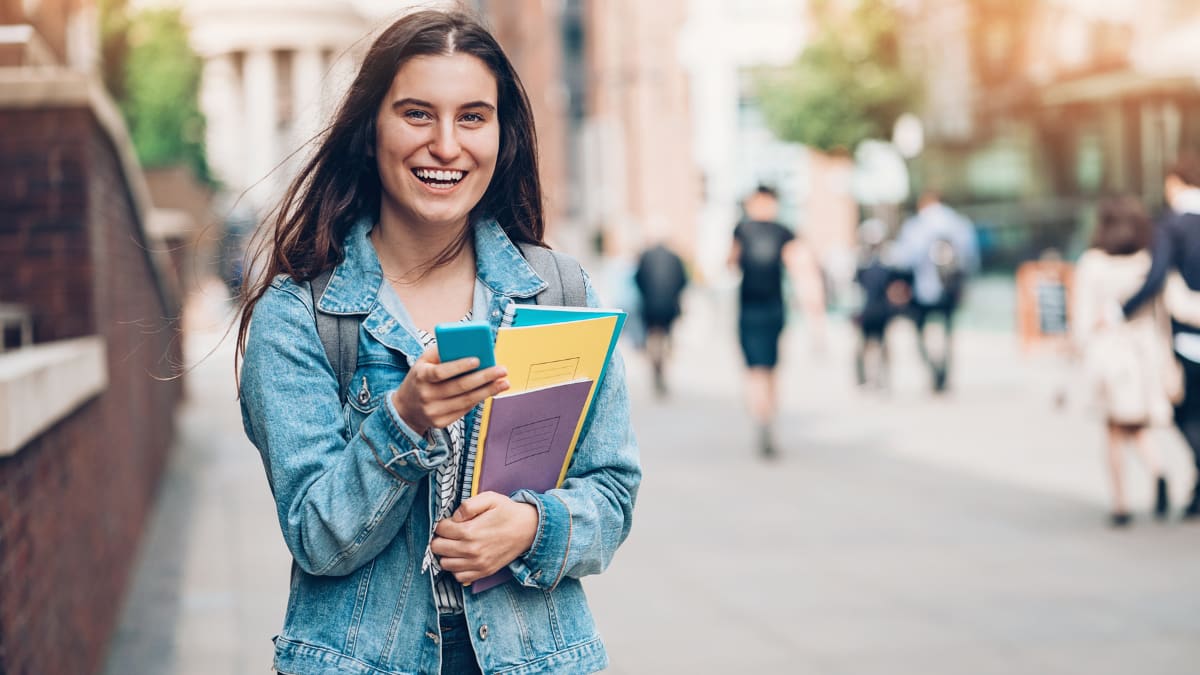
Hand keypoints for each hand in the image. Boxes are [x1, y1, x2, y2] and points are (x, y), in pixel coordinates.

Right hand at [391, 346, 508, 435]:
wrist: (405, 408)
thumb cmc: (421, 378)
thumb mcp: (424, 361)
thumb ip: (442, 351)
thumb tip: (468, 345)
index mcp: (421, 376)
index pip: (441, 372)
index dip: (459, 366)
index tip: (478, 360)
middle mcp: (426, 395)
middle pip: (459, 387)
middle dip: (484, 378)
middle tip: (502, 370)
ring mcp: (433, 411)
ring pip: (466, 401)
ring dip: (488, 391)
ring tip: (504, 382)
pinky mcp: (440, 423)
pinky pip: (464, 410)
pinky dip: (479, 400)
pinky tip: (491, 392)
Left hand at [430, 492, 538, 585]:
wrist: (529, 529)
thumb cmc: (508, 512)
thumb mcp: (490, 498)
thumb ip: (468, 505)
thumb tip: (453, 517)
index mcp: (470, 531)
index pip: (440, 529)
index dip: (442, 523)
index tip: (450, 522)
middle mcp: (471, 550)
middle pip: (438, 548)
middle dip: (441, 538)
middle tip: (450, 532)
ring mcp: (477, 564)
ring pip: (445, 564)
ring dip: (446, 554)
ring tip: (456, 544)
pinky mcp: (483, 572)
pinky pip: (459, 577)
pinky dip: (457, 568)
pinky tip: (463, 557)